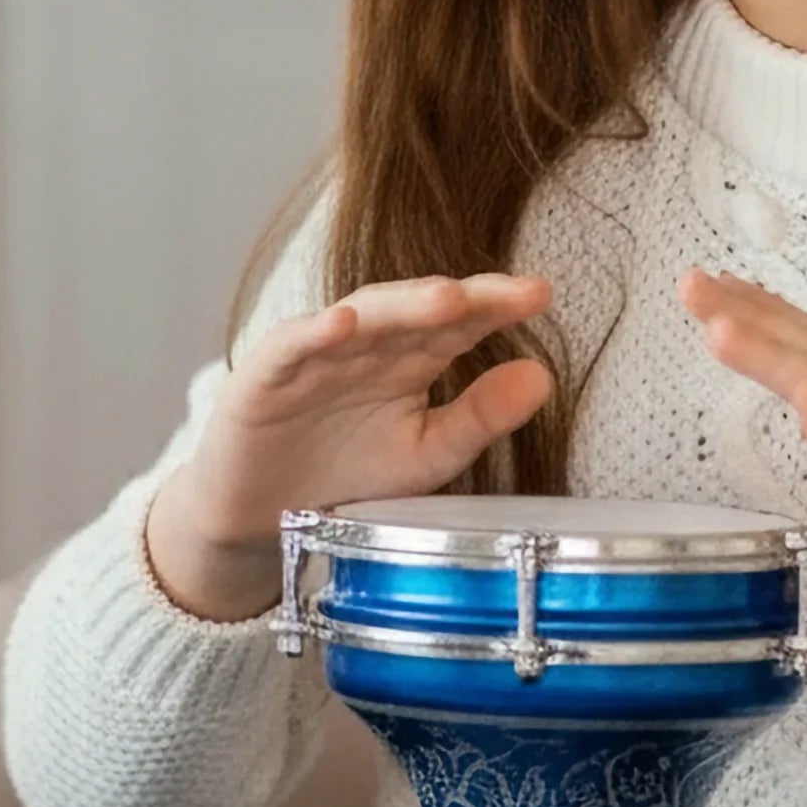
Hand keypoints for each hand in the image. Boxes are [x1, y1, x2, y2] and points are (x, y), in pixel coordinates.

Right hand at [149, 274, 554, 617]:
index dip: (498, 306)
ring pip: (362, 317)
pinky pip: (292, 345)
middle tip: (511, 292)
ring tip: (447, 298)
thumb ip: (481, 418)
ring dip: (402, 305)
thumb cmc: (351, 473)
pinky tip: (343, 323)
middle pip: (418, 310)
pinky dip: (315, 332)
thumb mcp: (428, 454)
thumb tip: (544, 376)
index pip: (461, 323)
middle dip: (463, 298)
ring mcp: (318, 352)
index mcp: (413, 358)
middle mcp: (370, 344)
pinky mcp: (267, 373)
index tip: (541, 296)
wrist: (263, 513)